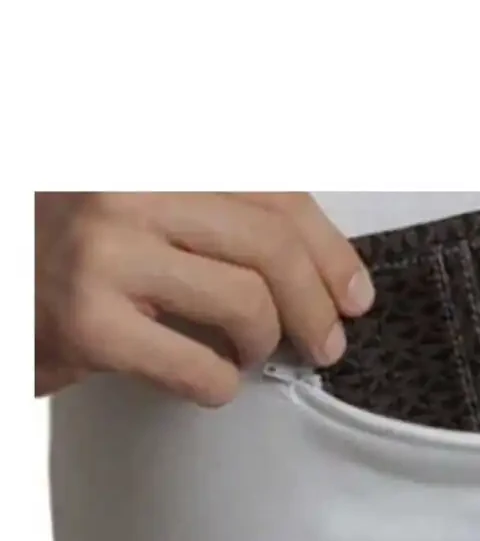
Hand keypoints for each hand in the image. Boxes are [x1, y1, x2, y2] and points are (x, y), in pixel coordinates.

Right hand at [34, 192, 373, 404]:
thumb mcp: (142, 210)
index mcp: (151, 155)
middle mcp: (125, 187)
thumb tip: (319, 265)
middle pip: (271, 244)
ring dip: (264, 343)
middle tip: (325, 341)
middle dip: (316, 304)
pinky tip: (209, 380)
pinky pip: (200, 367)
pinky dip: (221, 385)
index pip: (272, 189)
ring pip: (246, 302)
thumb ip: (216, 216)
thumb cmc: (67, 259)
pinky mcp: (89, 323)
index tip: (352, 290)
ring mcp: (104, 252)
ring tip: (248, 352)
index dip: (327, 248)